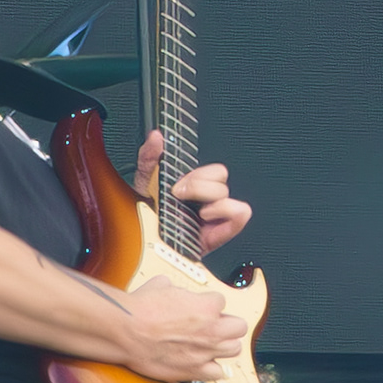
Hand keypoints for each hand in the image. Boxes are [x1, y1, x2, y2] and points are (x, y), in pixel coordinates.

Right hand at [120, 276, 248, 382]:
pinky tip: (203, 362)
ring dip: (225, 345)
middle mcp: (212, 330)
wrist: (126, 332)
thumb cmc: (140, 310)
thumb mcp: (161, 285)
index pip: (222, 302)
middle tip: (216, 324)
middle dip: (228, 324)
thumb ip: (175, 288)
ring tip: (212, 343)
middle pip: (239, 327)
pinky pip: (218, 372)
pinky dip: (212, 368)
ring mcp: (206, 352)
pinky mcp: (195, 370)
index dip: (210, 304)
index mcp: (207, 306)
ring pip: (234, 349)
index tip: (201, 308)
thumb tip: (170, 286)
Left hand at [138, 128, 252, 253]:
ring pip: (228, 193)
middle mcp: (207, 201)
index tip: (177, 185)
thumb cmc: (145, 219)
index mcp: (195, 187)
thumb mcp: (142, 183)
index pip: (214, 170)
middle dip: (198, 184)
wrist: (142, 244)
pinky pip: (241, 214)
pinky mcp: (219, 234)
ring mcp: (215, 218)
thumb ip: (149, 157)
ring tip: (192, 210)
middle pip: (222, 175)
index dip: (198, 173)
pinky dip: (224, 211)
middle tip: (179, 196)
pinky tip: (204, 218)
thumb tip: (156, 137)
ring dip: (208, 198)